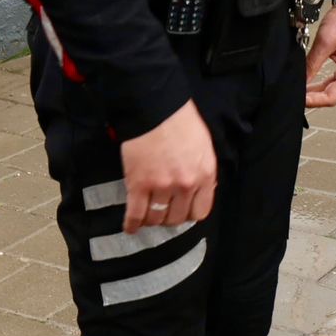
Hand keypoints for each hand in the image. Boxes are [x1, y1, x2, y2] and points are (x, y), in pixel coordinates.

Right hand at [119, 100, 215, 233]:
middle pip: (177, 218)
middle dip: (169, 218)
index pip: (200, 211)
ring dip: (151, 220)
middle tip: (162, 213)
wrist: (155, 107)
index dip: (189, 214)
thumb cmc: (180, 121)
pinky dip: (132, 223)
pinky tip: (130, 227)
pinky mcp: (139, 185)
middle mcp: (186, 185)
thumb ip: (203, 172)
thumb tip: (199, 190)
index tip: (181, 212)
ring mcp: (162, 186)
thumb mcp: (204, 147)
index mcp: (205, 175)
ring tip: (146, 216)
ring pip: (156, 218)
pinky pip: (136, 213)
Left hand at [305, 4, 335, 107]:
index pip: (331, 96)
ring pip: (332, 88)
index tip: (299, 99)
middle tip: (296, 98)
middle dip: (313, 98)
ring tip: (300, 92)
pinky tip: (309, 83)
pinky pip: (333, 79)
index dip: (314, 101)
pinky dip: (321, 82)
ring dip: (316, 91)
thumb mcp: (324, 43)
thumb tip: (300, 79)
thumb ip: (311, 64)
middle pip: (332, 95)